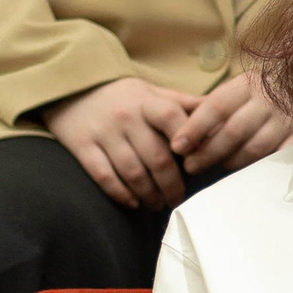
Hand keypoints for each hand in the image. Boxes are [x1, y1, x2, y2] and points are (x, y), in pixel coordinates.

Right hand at [43, 77, 199, 206]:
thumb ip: (184, 105)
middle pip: (157, 158)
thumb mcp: (153, 93)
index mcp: (147, 101)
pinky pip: (104, 177)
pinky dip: (121, 194)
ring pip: (133, 173)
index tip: (197, 165)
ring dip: (150, 195)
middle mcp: (125, 116)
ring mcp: (103, 132)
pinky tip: (133, 202)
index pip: (173, 119)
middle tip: (177, 199)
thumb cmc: (123, 97)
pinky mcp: (82, 146)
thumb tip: (220, 118)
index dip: (189, 143)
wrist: (72, 88)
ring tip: (158, 204)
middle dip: (172, 185)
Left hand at [168, 67, 292, 176]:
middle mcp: (269, 100)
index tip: (177, 146)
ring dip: (231, 162)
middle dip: (207, 152)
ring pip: (254, 149)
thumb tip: (183, 137)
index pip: (216, 107)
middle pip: (233, 131)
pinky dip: (260, 169)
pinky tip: (247, 175)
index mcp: (248, 84)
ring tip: (218, 167)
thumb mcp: (239, 91)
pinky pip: (277, 160)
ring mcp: (287, 120)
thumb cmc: (262, 96)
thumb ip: (214, 109)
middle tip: (190, 166)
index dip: (195, 128)